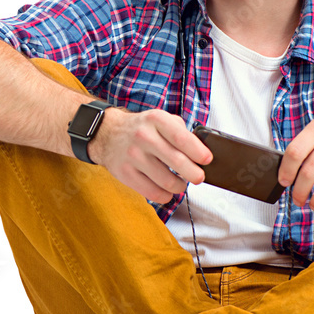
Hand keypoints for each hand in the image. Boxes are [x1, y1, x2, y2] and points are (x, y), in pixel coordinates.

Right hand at [87, 108, 212, 203]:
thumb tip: (200, 151)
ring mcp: (133, 156)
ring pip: (167, 181)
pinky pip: (153, 192)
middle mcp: (144, 137)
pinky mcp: (125, 174)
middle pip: (178, 162)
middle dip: (194, 174)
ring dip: (180, 186)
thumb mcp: (160, 118)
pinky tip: (167, 191)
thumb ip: (180, 131)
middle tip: (198, 177)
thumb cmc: (140, 128)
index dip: (199, 152)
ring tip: (181, 183)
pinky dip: (165, 196)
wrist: (107, 134)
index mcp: (156, 120)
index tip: (207, 160)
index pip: (182, 138)